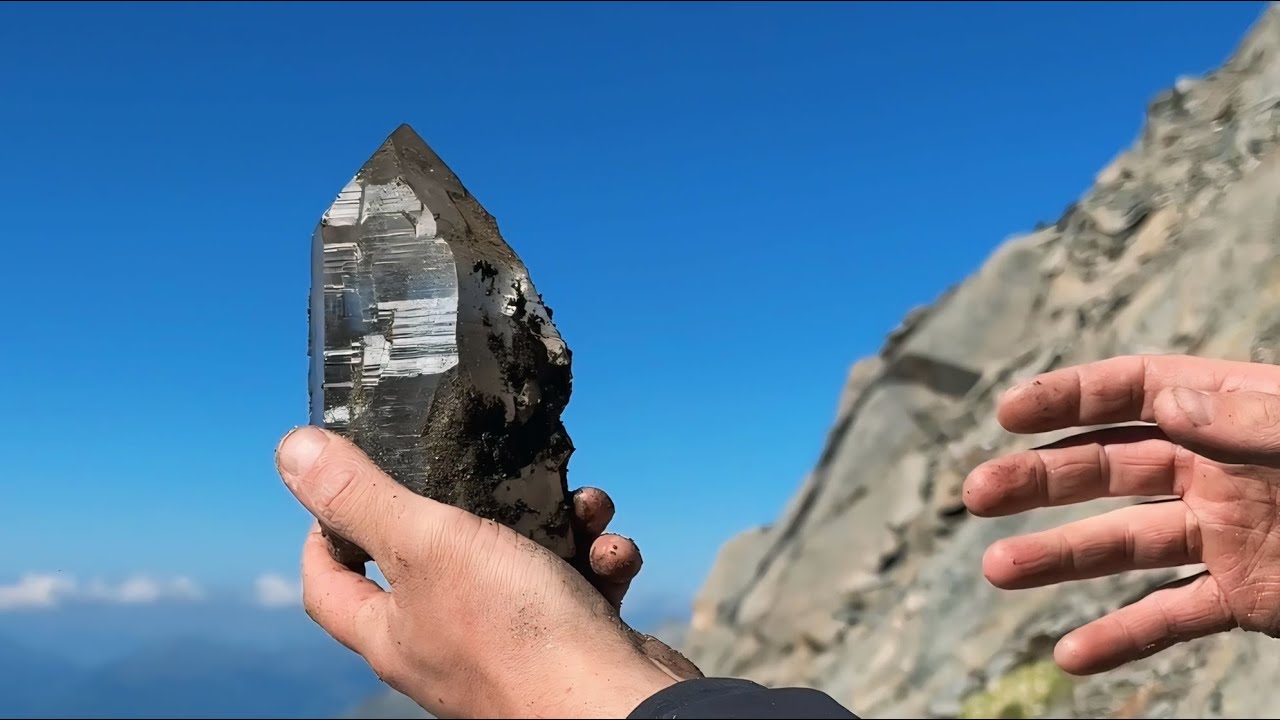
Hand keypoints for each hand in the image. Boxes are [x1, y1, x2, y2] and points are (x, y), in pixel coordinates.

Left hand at [274, 426, 699, 718]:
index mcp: (393, 632)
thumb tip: (292, 450)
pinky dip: (595, 562)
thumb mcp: (428, 545)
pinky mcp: (568, 645)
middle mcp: (443, 646)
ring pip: (520, 566)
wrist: (615, 707)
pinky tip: (612, 553)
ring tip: (582, 507)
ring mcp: (508, 650)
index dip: (323, 534)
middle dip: (474, 507)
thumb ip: (363, 498)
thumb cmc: (516, 635)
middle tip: (491, 472)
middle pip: (436, 563)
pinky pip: (574, 588)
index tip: (345, 483)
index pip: (329, 586)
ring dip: (555, 526)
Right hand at [964, 354, 1279, 675]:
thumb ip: (1248, 421)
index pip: (1134, 394)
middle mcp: (1216, 470)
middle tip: (977, 495)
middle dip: (1038, 480)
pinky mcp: (1245, 597)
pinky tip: (1071, 656)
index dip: (1068, 398)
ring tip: (997, 571)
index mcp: (1231, 413)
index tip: (1007, 414)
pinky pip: (1174, 617)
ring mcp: (1225, 534)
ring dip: (1058, 558)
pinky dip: (1121, 638)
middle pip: (1107, 467)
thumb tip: (1167, 403)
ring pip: (1123, 544)